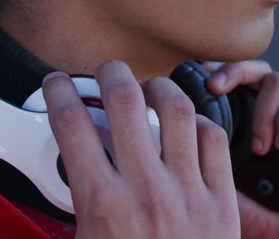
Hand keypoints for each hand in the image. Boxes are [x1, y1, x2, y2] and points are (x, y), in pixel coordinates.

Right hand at [43, 62, 239, 237]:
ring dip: (161, 88)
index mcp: (102, 205)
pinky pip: (214, 140)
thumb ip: (75, 207)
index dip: (59, 93)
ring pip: (176, 111)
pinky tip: (189, 123)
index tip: (57, 84)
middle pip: (125, 102)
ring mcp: (187, 191)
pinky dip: (200, 123)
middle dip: (111, 74)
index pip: (72, 126)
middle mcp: (144, 190)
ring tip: (152, 87)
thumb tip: (61, 177)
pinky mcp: (220, 199)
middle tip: (107, 71)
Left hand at [205, 60, 278, 238]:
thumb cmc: (244, 210)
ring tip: (259, 148)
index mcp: (237, 119)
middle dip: (234, 72)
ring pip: (275, 81)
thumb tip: (182, 116)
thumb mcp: (211, 175)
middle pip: (251, 69)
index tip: (199, 80)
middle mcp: (263, 113)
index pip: (228, 78)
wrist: (278, 234)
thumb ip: (201, 145)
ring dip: (263, 109)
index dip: (216, 70)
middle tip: (216, 87)